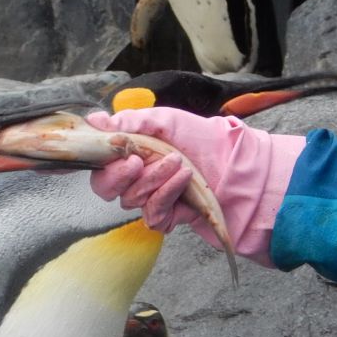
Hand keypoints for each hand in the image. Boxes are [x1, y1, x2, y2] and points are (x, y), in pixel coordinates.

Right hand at [86, 108, 304, 265]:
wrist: (241, 164)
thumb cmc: (205, 140)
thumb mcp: (169, 121)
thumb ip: (132, 121)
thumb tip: (96, 120)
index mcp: (132, 154)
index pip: (100, 164)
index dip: (101, 160)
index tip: (116, 148)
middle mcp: (137, 178)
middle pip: (106, 187)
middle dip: (119, 175)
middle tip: (137, 161)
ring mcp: (151, 199)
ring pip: (131, 199)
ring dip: (153, 179)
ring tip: (178, 163)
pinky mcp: (166, 217)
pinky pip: (152, 214)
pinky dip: (166, 195)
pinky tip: (184, 179)